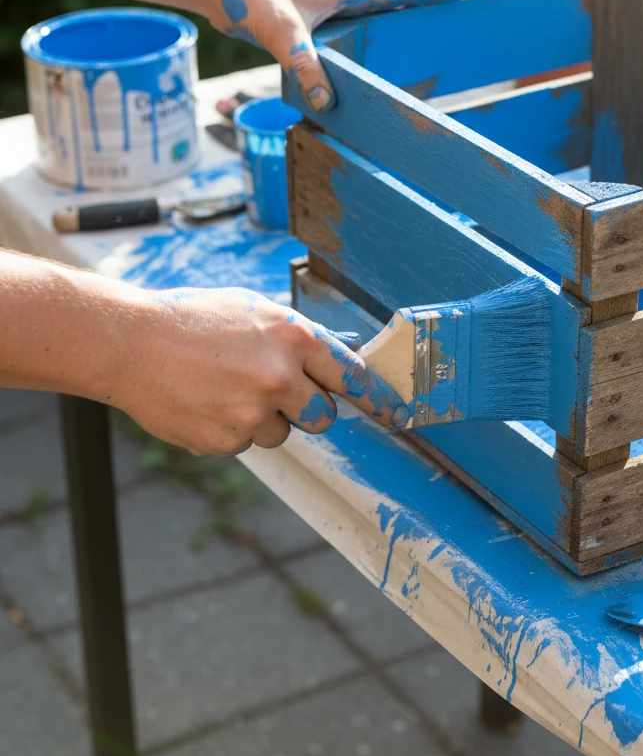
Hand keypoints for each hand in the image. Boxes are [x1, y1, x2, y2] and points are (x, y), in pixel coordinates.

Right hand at [113, 286, 407, 455]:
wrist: (132, 343)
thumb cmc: (194, 319)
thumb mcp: (254, 311)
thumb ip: (296, 337)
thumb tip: (336, 357)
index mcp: (293, 336)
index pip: (351, 375)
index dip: (376, 398)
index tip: (396, 414)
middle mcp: (280, 376)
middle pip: (323, 415)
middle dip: (308, 408)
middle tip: (275, 391)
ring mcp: (253, 413)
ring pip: (282, 433)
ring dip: (264, 419)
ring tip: (225, 388)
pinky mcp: (226, 440)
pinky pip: (246, 444)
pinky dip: (231, 429)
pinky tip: (206, 402)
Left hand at [208, 0, 462, 112]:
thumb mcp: (281, 32)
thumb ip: (304, 65)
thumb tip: (327, 100)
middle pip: (384, 1)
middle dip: (413, 8)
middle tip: (441, 16)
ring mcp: (317, 6)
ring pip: (360, 18)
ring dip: (382, 27)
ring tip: (403, 45)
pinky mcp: (298, 19)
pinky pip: (337, 32)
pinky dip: (352, 42)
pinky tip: (349, 61)